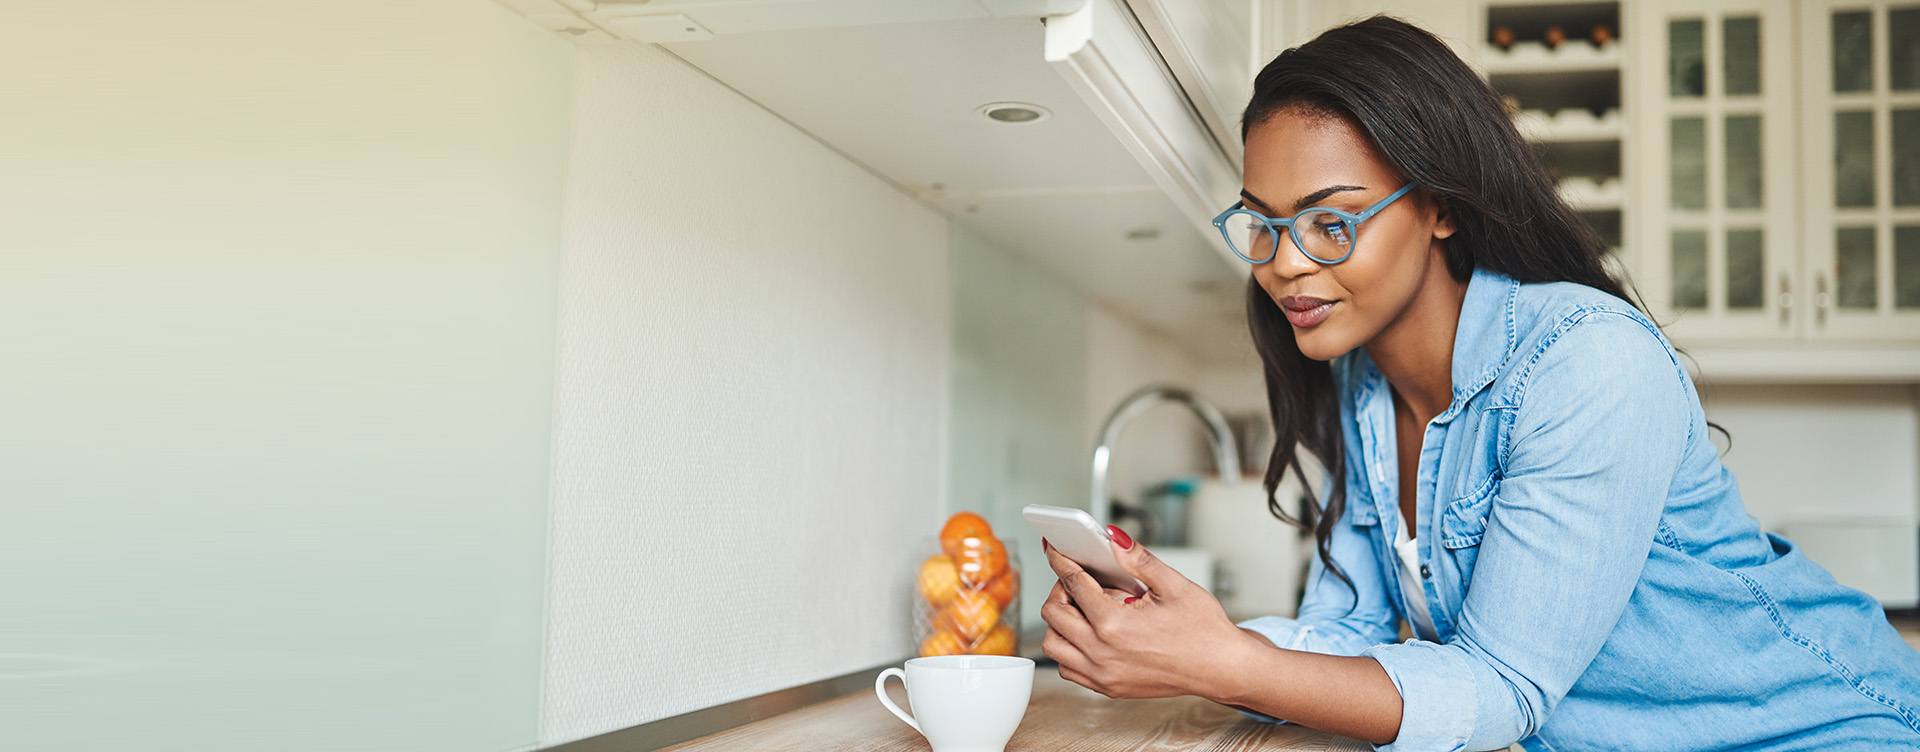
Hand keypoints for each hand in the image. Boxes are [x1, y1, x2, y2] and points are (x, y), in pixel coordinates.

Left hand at [1038, 529, 1255, 700]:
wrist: (1222, 668)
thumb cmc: (1205, 631)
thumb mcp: (1174, 585)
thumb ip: (1138, 559)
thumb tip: (1113, 538)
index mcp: (1115, 624)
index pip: (1073, 583)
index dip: (1061, 560)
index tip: (1055, 550)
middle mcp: (1102, 653)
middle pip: (1053, 614)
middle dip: (1060, 590)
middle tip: (1079, 580)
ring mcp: (1102, 674)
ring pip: (1053, 645)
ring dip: (1060, 623)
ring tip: (1084, 609)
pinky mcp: (1108, 688)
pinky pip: (1068, 669)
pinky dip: (1069, 649)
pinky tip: (1089, 634)